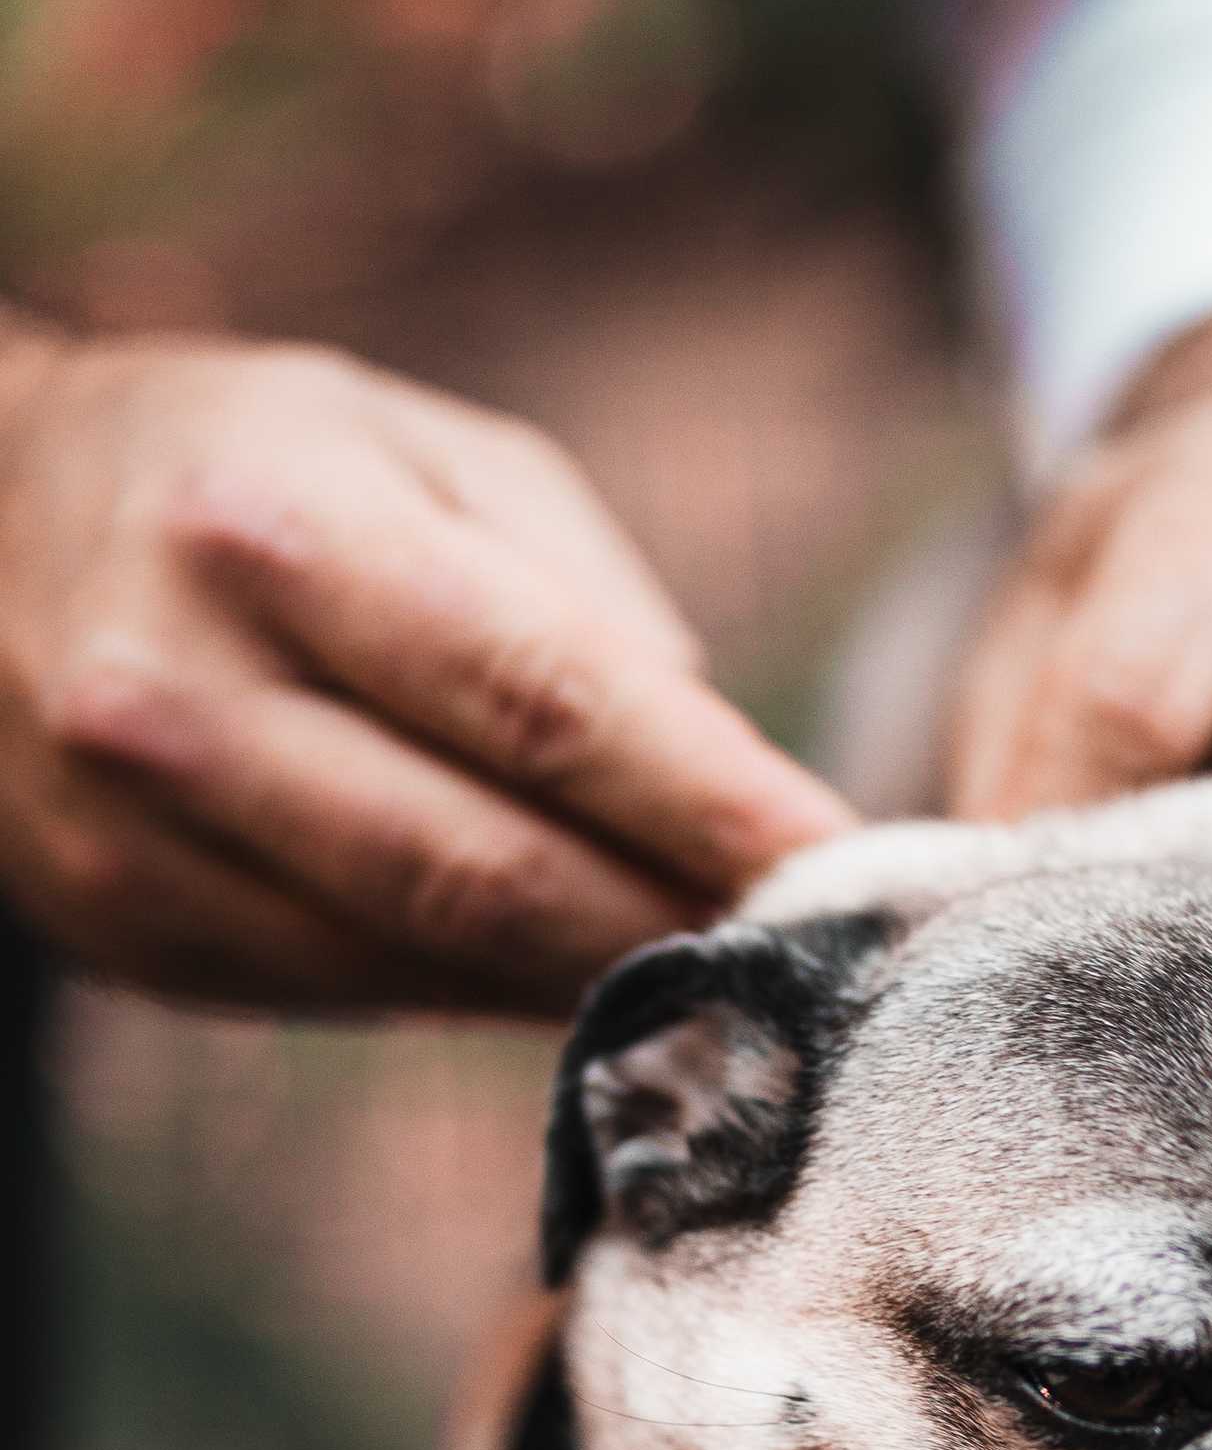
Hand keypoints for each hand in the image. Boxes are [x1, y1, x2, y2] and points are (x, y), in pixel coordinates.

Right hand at [0, 327, 850, 1010]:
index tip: (843, 864)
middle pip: (480, 870)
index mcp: (281, 533)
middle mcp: (186, 693)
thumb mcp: (414, 450)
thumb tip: (718, 778)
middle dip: (666, 929)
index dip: (706, 803)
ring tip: (726, 988)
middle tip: (806, 965)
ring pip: (417, 960)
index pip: (542, 701)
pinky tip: (577, 989)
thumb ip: (574, 602)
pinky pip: (351, 992)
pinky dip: (482, 998)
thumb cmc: (251, 472)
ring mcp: (138, 836)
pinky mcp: (131, 931)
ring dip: (591, 990)